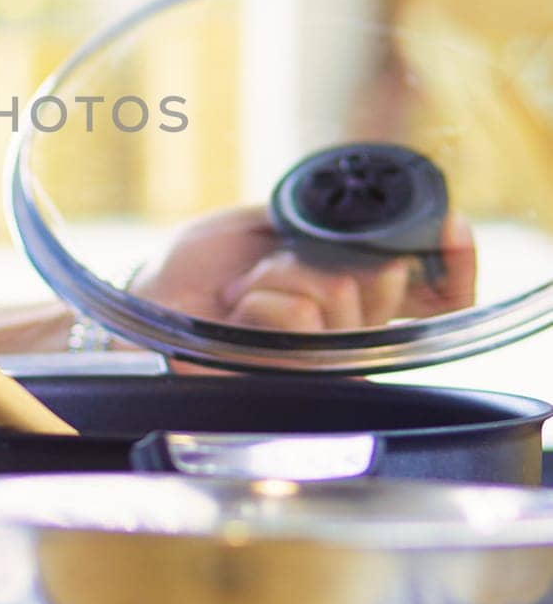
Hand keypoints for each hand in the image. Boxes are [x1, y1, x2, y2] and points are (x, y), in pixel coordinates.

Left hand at [129, 206, 475, 335]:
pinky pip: (304, 316)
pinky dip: (262, 300)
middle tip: (273, 270)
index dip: (454, 263)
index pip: (436, 293)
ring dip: (282, 277)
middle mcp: (349, 333)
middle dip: (325, 257)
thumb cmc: (197, 272)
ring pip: (345, 293)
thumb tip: (372, 225)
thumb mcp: (267, 227)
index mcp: (351, 296)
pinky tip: (239, 315)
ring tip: (245, 293)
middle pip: (387, 280)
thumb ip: (322, 228)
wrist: (149, 306)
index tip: (452, 228)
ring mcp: (327, 360)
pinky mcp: (299, 379)